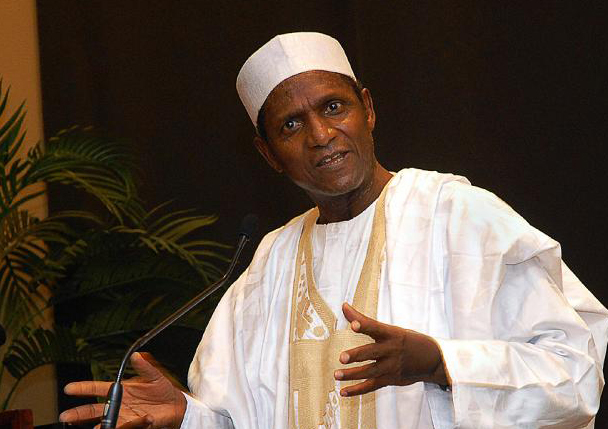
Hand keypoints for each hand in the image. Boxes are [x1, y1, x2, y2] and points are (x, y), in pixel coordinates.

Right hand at [59, 352, 186, 428]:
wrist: (173, 405)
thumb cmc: (161, 389)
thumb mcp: (154, 376)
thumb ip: (144, 367)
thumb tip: (136, 355)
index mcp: (120, 390)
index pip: (97, 389)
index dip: (83, 388)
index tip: (69, 388)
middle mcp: (118, 404)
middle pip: (93, 410)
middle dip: (78, 413)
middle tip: (66, 416)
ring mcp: (123, 416)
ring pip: (104, 422)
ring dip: (97, 425)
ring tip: (93, 427)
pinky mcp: (132, 425)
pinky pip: (124, 427)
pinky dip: (123, 426)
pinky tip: (122, 423)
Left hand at [334, 303, 449, 396]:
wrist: (431, 359)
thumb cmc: (405, 340)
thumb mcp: (390, 328)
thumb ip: (365, 320)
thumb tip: (344, 306)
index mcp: (391, 334)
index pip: (376, 328)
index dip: (364, 325)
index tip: (353, 324)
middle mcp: (391, 350)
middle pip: (371, 352)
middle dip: (356, 355)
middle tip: (342, 357)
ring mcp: (391, 366)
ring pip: (370, 371)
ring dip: (352, 374)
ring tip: (336, 375)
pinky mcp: (390, 379)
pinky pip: (372, 386)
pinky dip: (357, 390)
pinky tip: (343, 391)